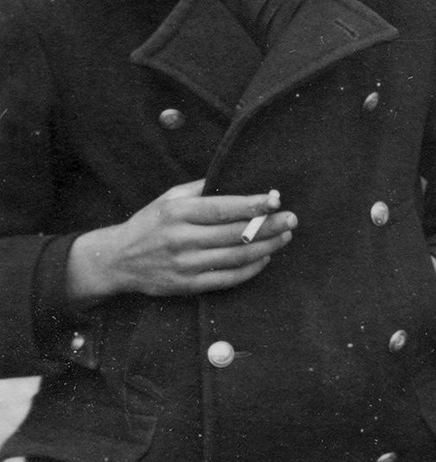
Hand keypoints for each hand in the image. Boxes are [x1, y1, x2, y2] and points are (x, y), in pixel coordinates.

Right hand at [66, 180, 295, 305]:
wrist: (116, 260)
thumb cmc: (150, 223)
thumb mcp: (169, 198)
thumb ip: (201, 188)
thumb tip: (237, 175)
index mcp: (178, 213)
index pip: (222, 208)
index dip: (252, 204)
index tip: (276, 199)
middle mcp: (181, 239)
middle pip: (235, 234)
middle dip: (268, 226)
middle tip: (292, 219)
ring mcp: (184, 265)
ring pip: (235, 257)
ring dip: (265, 247)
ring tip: (284, 236)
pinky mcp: (186, 286)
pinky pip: (227, 279)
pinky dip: (250, 269)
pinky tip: (265, 258)